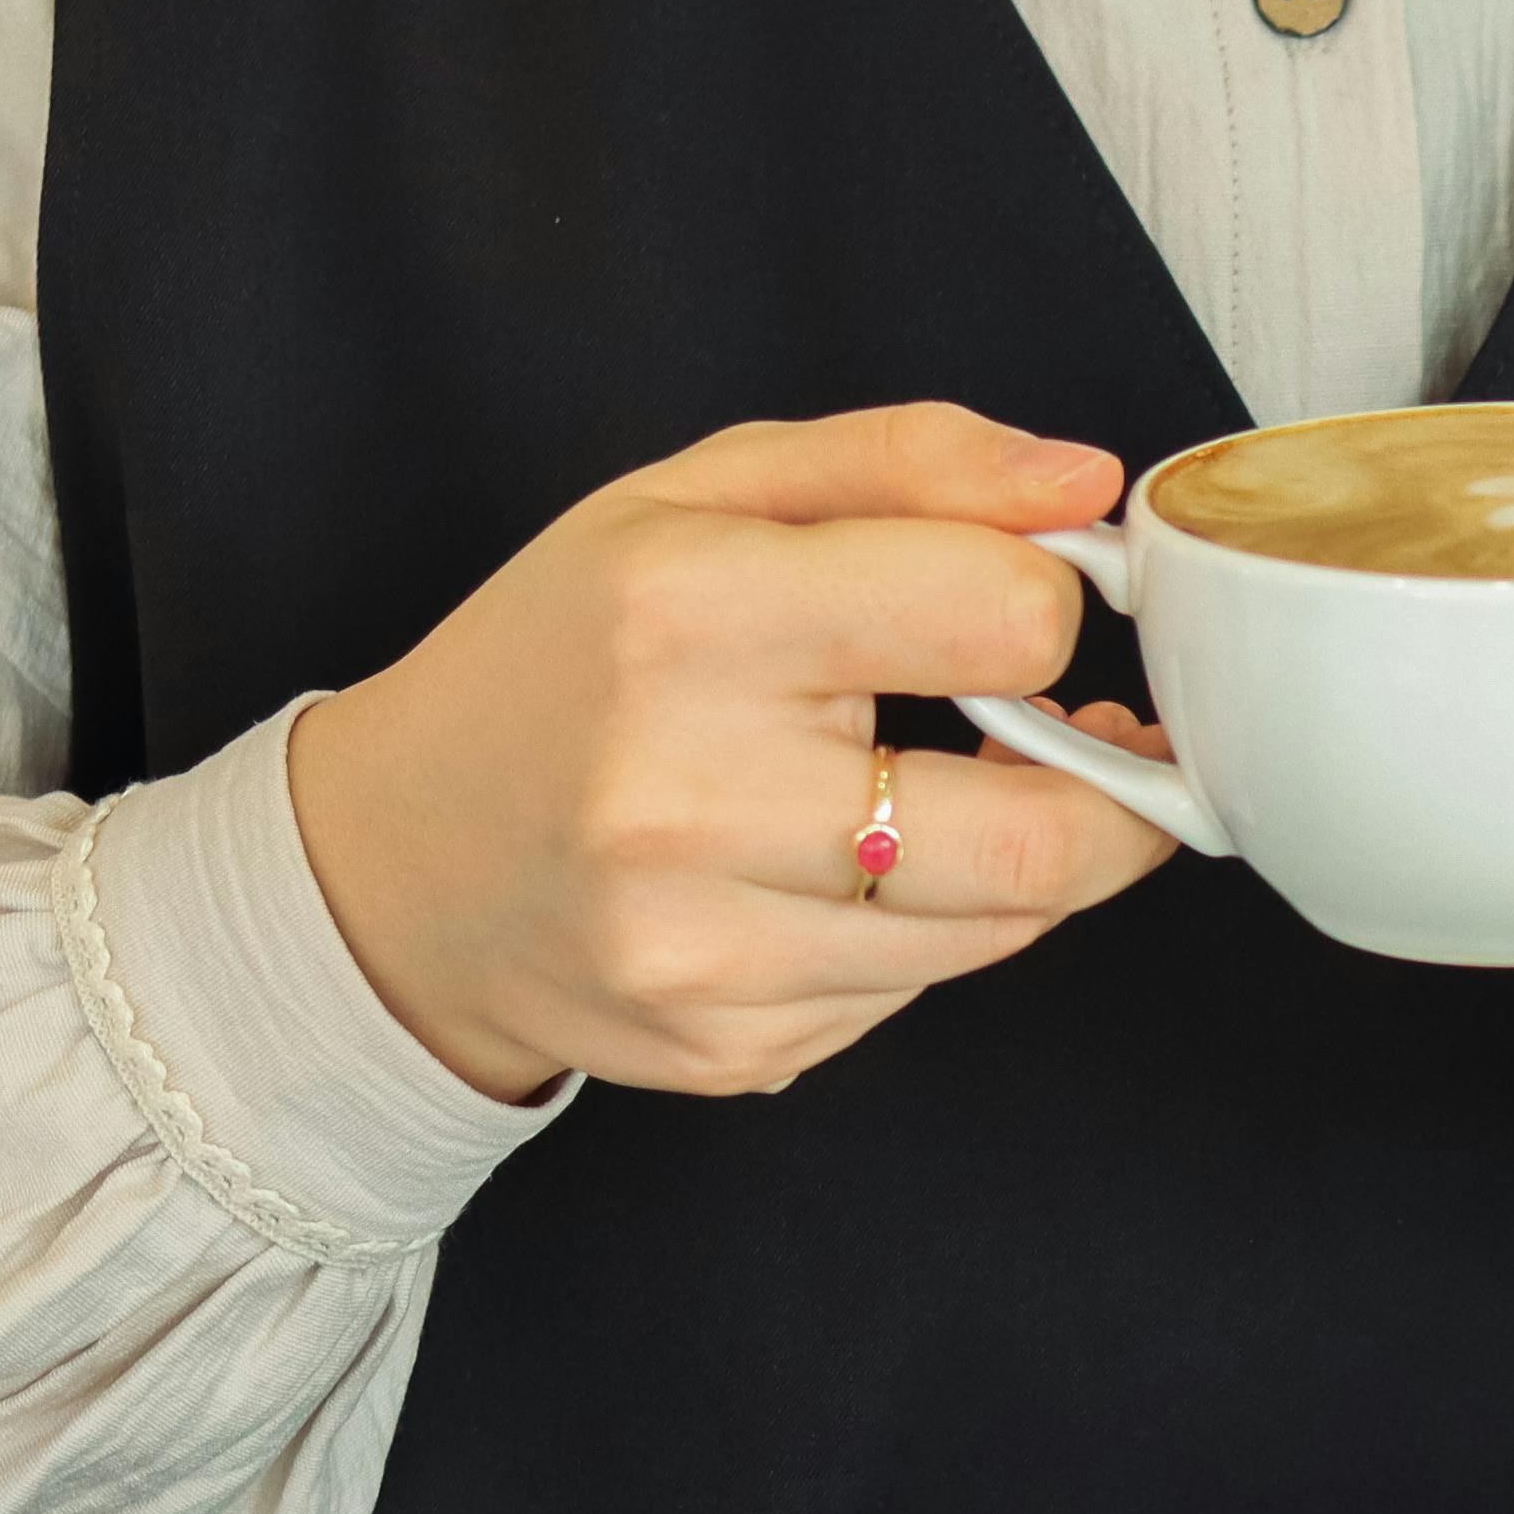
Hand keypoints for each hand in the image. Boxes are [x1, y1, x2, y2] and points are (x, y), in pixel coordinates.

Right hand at [286, 404, 1180, 1102]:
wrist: (397, 865)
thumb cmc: (561, 660)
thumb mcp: (700, 497)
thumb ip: (909, 463)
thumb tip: (1086, 482)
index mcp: (691, 615)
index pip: (1003, 617)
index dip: (1049, 602)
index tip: (1025, 602)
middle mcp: (693, 796)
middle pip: (1046, 833)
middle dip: (1115, 785)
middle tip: (1102, 736)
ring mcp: (711, 948)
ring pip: (1004, 926)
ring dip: (1023, 854)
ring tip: (950, 784)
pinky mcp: (733, 1050)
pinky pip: (921, 993)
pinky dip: (925, 928)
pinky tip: (845, 872)